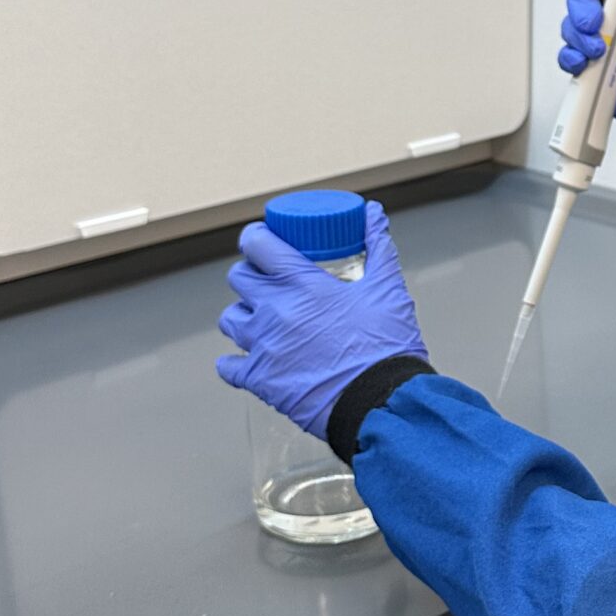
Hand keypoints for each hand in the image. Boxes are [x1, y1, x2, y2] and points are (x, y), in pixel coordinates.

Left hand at [217, 202, 426, 437]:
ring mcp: (262, 346)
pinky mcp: (259, 380)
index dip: (256, 237)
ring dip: (242, 314)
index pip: (258, 245)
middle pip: (238, 278)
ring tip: (260, 318)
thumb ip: (378, 246)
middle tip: (267, 278)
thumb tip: (373, 214)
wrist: (380, 401)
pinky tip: (247, 359)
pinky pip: (228, 367)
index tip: (262, 240)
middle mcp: (274, 311)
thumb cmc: (385, 347)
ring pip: (229, 319)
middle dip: (250, 272)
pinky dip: (234, 362)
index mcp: (302, 284)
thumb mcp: (387, 288)